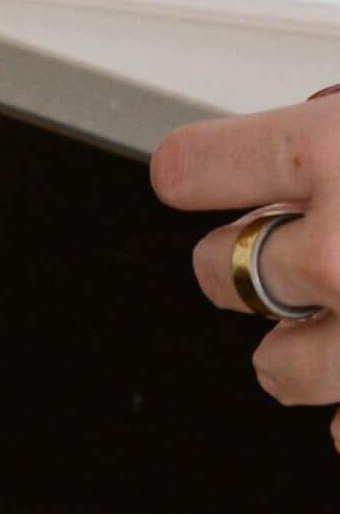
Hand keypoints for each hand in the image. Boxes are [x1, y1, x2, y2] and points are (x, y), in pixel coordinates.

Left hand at [153, 88, 339, 449]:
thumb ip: (334, 146)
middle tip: (287, 252)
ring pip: (279, 366)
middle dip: (244, 264)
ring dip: (295, 354)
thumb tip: (299, 160)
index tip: (195, 179)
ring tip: (330, 327)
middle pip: (217, 271)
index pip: (188, 169)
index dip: (200, 174)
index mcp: (337, 152)